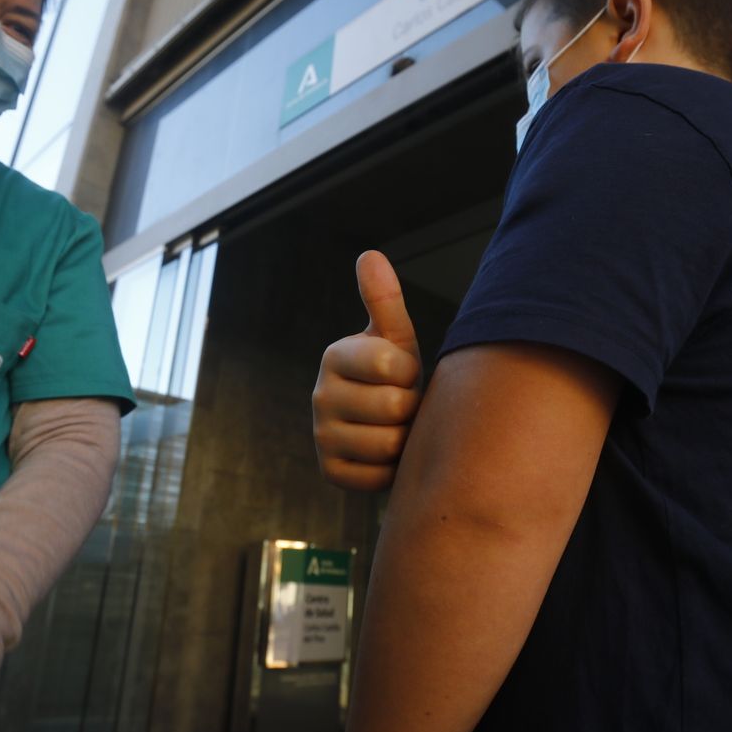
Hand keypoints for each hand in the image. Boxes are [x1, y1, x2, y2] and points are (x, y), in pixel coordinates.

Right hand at [312, 251, 422, 491]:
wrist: (388, 423)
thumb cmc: (396, 373)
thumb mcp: (395, 337)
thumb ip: (385, 300)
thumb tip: (370, 254)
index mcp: (334, 355)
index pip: (391, 365)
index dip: (412, 372)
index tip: (405, 371)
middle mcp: (318, 395)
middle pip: (394, 407)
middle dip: (411, 407)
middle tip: (404, 403)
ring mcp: (320, 436)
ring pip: (389, 445)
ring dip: (405, 440)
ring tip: (398, 427)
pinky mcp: (329, 471)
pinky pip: (377, 476)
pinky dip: (391, 469)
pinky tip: (386, 453)